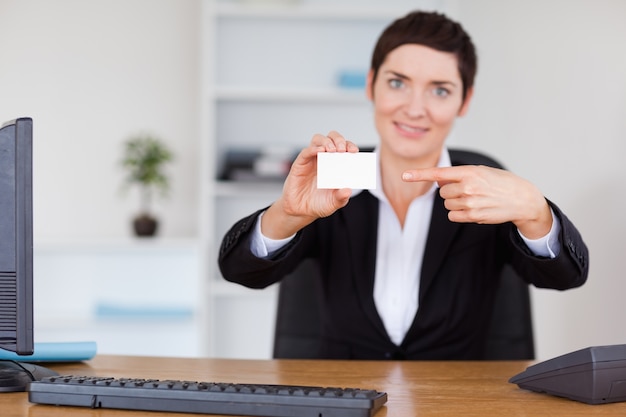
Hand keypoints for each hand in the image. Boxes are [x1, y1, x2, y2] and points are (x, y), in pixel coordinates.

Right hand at [261, 131, 358, 238]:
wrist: (301, 211)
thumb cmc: (319, 204)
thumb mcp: (334, 203)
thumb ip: (341, 197)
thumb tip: (348, 190)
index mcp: (336, 165)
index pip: (344, 148)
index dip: (349, 146)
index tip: (354, 152)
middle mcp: (324, 159)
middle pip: (331, 138)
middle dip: (339, 140)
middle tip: (342, 149)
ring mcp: (312, 160)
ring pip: (318, 140)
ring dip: (326, 141)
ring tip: (332, 150)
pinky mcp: (300, 164)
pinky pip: (306, 152)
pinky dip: (313, 149)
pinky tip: (320, 152)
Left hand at [402, 165, 552, 238]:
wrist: (522, 199)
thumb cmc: (500, 183)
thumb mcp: (481, 171)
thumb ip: (459, 175)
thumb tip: (438, 182)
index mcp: (469, 172)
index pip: (439, 173)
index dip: (419, 174)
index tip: (404, 175)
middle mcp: (468, 186)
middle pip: (442, 192)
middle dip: (452, 191)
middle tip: (469, 190)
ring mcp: (470, 202)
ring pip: (447, 204)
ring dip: (456, 202)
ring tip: (475, 199)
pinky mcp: (473, 216)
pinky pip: (452, 216)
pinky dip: (459, 214)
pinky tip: (474, 209)